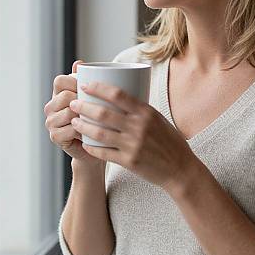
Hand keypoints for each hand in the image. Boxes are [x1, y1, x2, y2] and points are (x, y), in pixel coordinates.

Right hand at [43, 60, 104, 168]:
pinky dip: (84, 130)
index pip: (59, 81)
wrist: (95, 146)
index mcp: (58, 94)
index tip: (91, 87)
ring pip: (68, 112)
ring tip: (97, 119)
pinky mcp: (55, 137)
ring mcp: (50, 122)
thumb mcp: (93, 98)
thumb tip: (79, 62)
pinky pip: (70, 128)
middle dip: (82, 100)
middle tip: (98, 105)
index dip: (74, 81)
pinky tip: (92, 131)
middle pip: (64, 95)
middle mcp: (51, 106)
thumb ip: (86, 81)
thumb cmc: (95, 119)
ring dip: (85, 115)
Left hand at [69, 80, 195, 191]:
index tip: (85, 85)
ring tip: (74, 121)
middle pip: (104, 113)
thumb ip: (139, 109)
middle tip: (73, 103)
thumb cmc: (169, 141)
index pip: (118, 94)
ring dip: (83, 126)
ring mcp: (133, 145)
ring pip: (100, 133)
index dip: (98, 88)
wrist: (180, 169)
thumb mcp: (158, 119)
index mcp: (146, 112)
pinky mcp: (129, 161)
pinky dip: (91, 147)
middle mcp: (139, 127)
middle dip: (84, 106)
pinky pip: (104, 153)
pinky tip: (84, 143)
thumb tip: (118, 95)